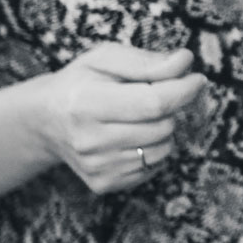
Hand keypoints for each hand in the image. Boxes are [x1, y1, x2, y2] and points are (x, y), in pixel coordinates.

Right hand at [34, 43, 206, 194]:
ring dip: (162, 130)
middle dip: (169, 108)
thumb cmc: (80, 83)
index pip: (153, 103)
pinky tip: (130, 136)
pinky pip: (153, 167)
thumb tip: (185, 62)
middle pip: (162, 127)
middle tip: (153, 95)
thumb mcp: (105, 58)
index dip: (183, 90)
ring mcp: (96, 166)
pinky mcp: (104, 183)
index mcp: (86, 103)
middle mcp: (89, 140)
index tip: (197, 79)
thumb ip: (146, 61)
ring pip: (162, 149)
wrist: (45, 121)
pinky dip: (152, 149)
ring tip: (138, 116)